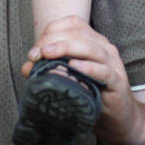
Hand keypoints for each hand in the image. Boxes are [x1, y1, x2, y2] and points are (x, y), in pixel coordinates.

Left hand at [22, 14, 144, 144]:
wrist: (118, 120)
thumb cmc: (91, 94)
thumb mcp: (69, 78)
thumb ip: (50, 68)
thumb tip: (27, 67)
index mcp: (92, 40)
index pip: (70, 24)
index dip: (50, 33)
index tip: (34, 52)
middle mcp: (103, 47)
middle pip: (78, 33)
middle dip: (53, 41)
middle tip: (36, 55)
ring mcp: (112, 63)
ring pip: (90, 47)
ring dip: (67, 48)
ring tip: (49, 54)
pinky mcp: (118, 82)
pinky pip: (104, 70)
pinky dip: (88, 67)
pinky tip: (74, 67)